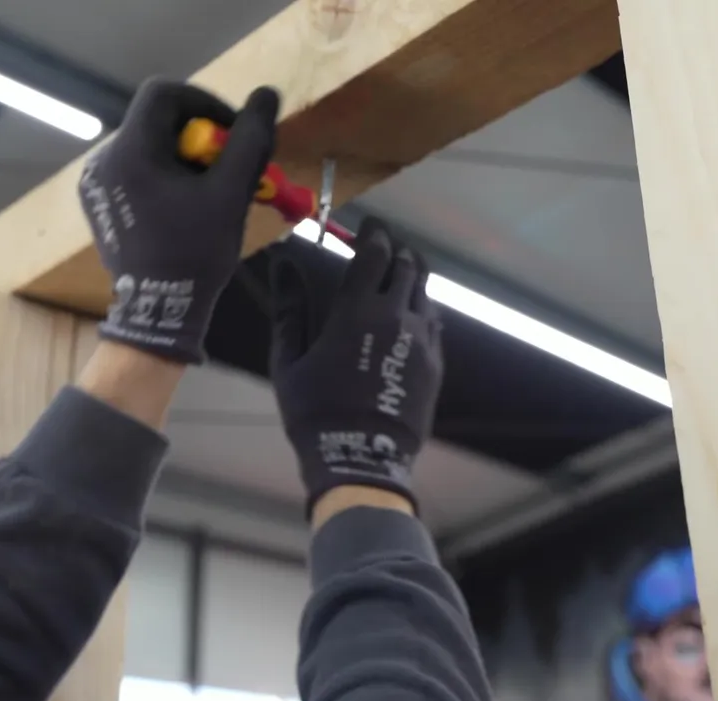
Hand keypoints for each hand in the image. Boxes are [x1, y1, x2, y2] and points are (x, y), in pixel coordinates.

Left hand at [78, 80, 279, 364]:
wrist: (158, 310)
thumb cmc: (195, 253)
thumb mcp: (230, 194)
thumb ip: (250, 140)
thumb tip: (267, 95)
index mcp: (130, 150)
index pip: (164, 93)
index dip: (204, 102)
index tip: (232, 131)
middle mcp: (104, 158)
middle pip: (156, 121)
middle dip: (198, 135)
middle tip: (227, 166)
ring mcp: (96, 181)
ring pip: (148, 146)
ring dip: (183, 156)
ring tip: (208, 190)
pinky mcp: (98, 201)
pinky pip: (135, 169)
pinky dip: (163, 175)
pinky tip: (182, 206)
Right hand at [270, 218, 443, 512]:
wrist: (361, 457)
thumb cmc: (314, 411)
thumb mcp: (289, 360)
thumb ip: (289, 308)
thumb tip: (282, 264)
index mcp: (356, 312)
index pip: (375, 253)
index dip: (375, 233)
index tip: (370, 226)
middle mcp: (395, 317)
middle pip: (407, 266)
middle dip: (397, 250)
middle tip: (385, 247)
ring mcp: (421, 341)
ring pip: (425, 292)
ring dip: (412, 277)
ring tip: (399, 274)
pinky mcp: (435, 363)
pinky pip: (433, 322)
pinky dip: (421, 308)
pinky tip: (410, 313)